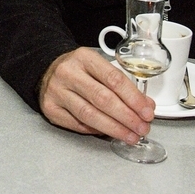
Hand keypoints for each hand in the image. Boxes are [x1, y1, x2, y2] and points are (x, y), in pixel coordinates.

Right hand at [37, 47, 154, 144]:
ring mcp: (56, 91)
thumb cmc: (78, 70)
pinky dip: (95, 130)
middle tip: (141, 127)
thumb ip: (121, 84)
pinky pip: (77, 124)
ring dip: (114, 128)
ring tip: (130, 135)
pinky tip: (109, 133)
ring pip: (89, 115)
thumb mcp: (99, 67)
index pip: (114, 79)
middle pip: (102, 98)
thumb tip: (145, 105)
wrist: (47, 69)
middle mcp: (68, 73)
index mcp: (84, 58)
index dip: (134, 98)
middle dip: (127, 117)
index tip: (147, 112)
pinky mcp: (49, 108)